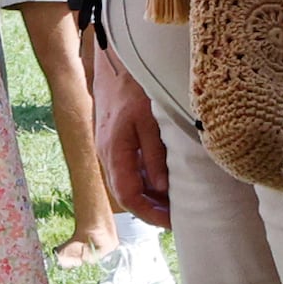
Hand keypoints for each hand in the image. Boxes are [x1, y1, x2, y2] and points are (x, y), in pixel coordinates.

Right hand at [82, 40, 176, 225]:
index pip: (129, 197)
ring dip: (147, 197)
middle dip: (150, 210)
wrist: (114, 61)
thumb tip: (162, 189)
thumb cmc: (133, 86)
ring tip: (171, 202)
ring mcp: (106, 147)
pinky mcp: (111, 140)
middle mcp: (106, 154)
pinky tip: (160, 180)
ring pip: (125, 184)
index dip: (150, 214)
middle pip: (125, 195)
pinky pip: (126, 170)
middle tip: (176, 217)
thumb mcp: (150, 121)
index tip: (172, 222)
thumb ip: (155, 156)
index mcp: (115, 152)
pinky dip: (143, 181)